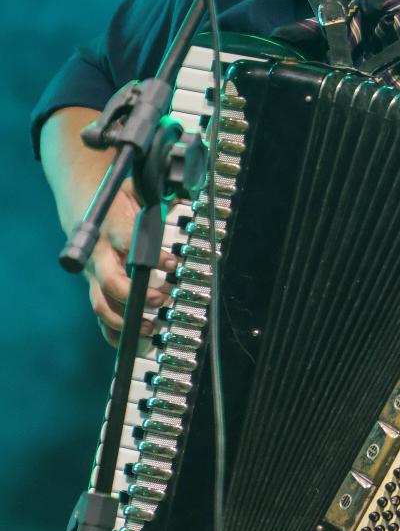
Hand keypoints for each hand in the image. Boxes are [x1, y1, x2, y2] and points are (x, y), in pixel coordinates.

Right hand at [83, 180, 176, 345]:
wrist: (83, 201)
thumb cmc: (117, 199)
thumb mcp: (137, 191)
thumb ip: (159, 200)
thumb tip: (186, 200)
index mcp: (113, 227)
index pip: (130, 243)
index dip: (152, 256)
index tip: (172, 263)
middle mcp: (100, 253)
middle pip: (111, 280)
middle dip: (136, 294)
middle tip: (162, 298)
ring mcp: (94, 273)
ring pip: (101, 303)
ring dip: (125, 319)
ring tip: (150, 327)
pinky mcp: (94, 286)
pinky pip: (100, 313)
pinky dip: (113, 331)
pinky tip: (130, 339)